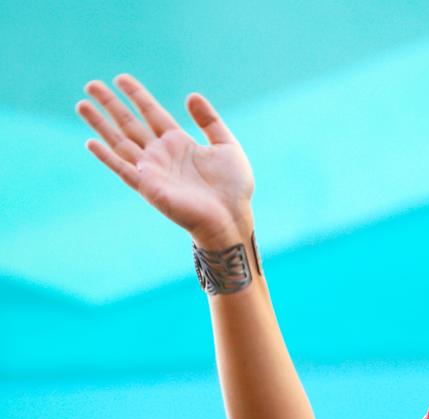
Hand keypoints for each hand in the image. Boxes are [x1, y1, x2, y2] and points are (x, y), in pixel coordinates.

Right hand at [77, 74, 254, 246]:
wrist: (231, 218)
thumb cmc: (233, 189)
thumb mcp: (227, 146)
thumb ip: (209, 121)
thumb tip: (191, 95)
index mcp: (178, 143)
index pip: (151, 113)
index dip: (136, 95)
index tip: (120, 78)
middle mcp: (161, 155)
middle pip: (129, 124)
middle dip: (110, 104)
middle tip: (91, 84)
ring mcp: (153, 170)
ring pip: (119, 142)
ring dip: (100, 124)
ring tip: (81, 105)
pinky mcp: (148, 187)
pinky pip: (122, 169)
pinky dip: (106, 156)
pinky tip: (90, 142)